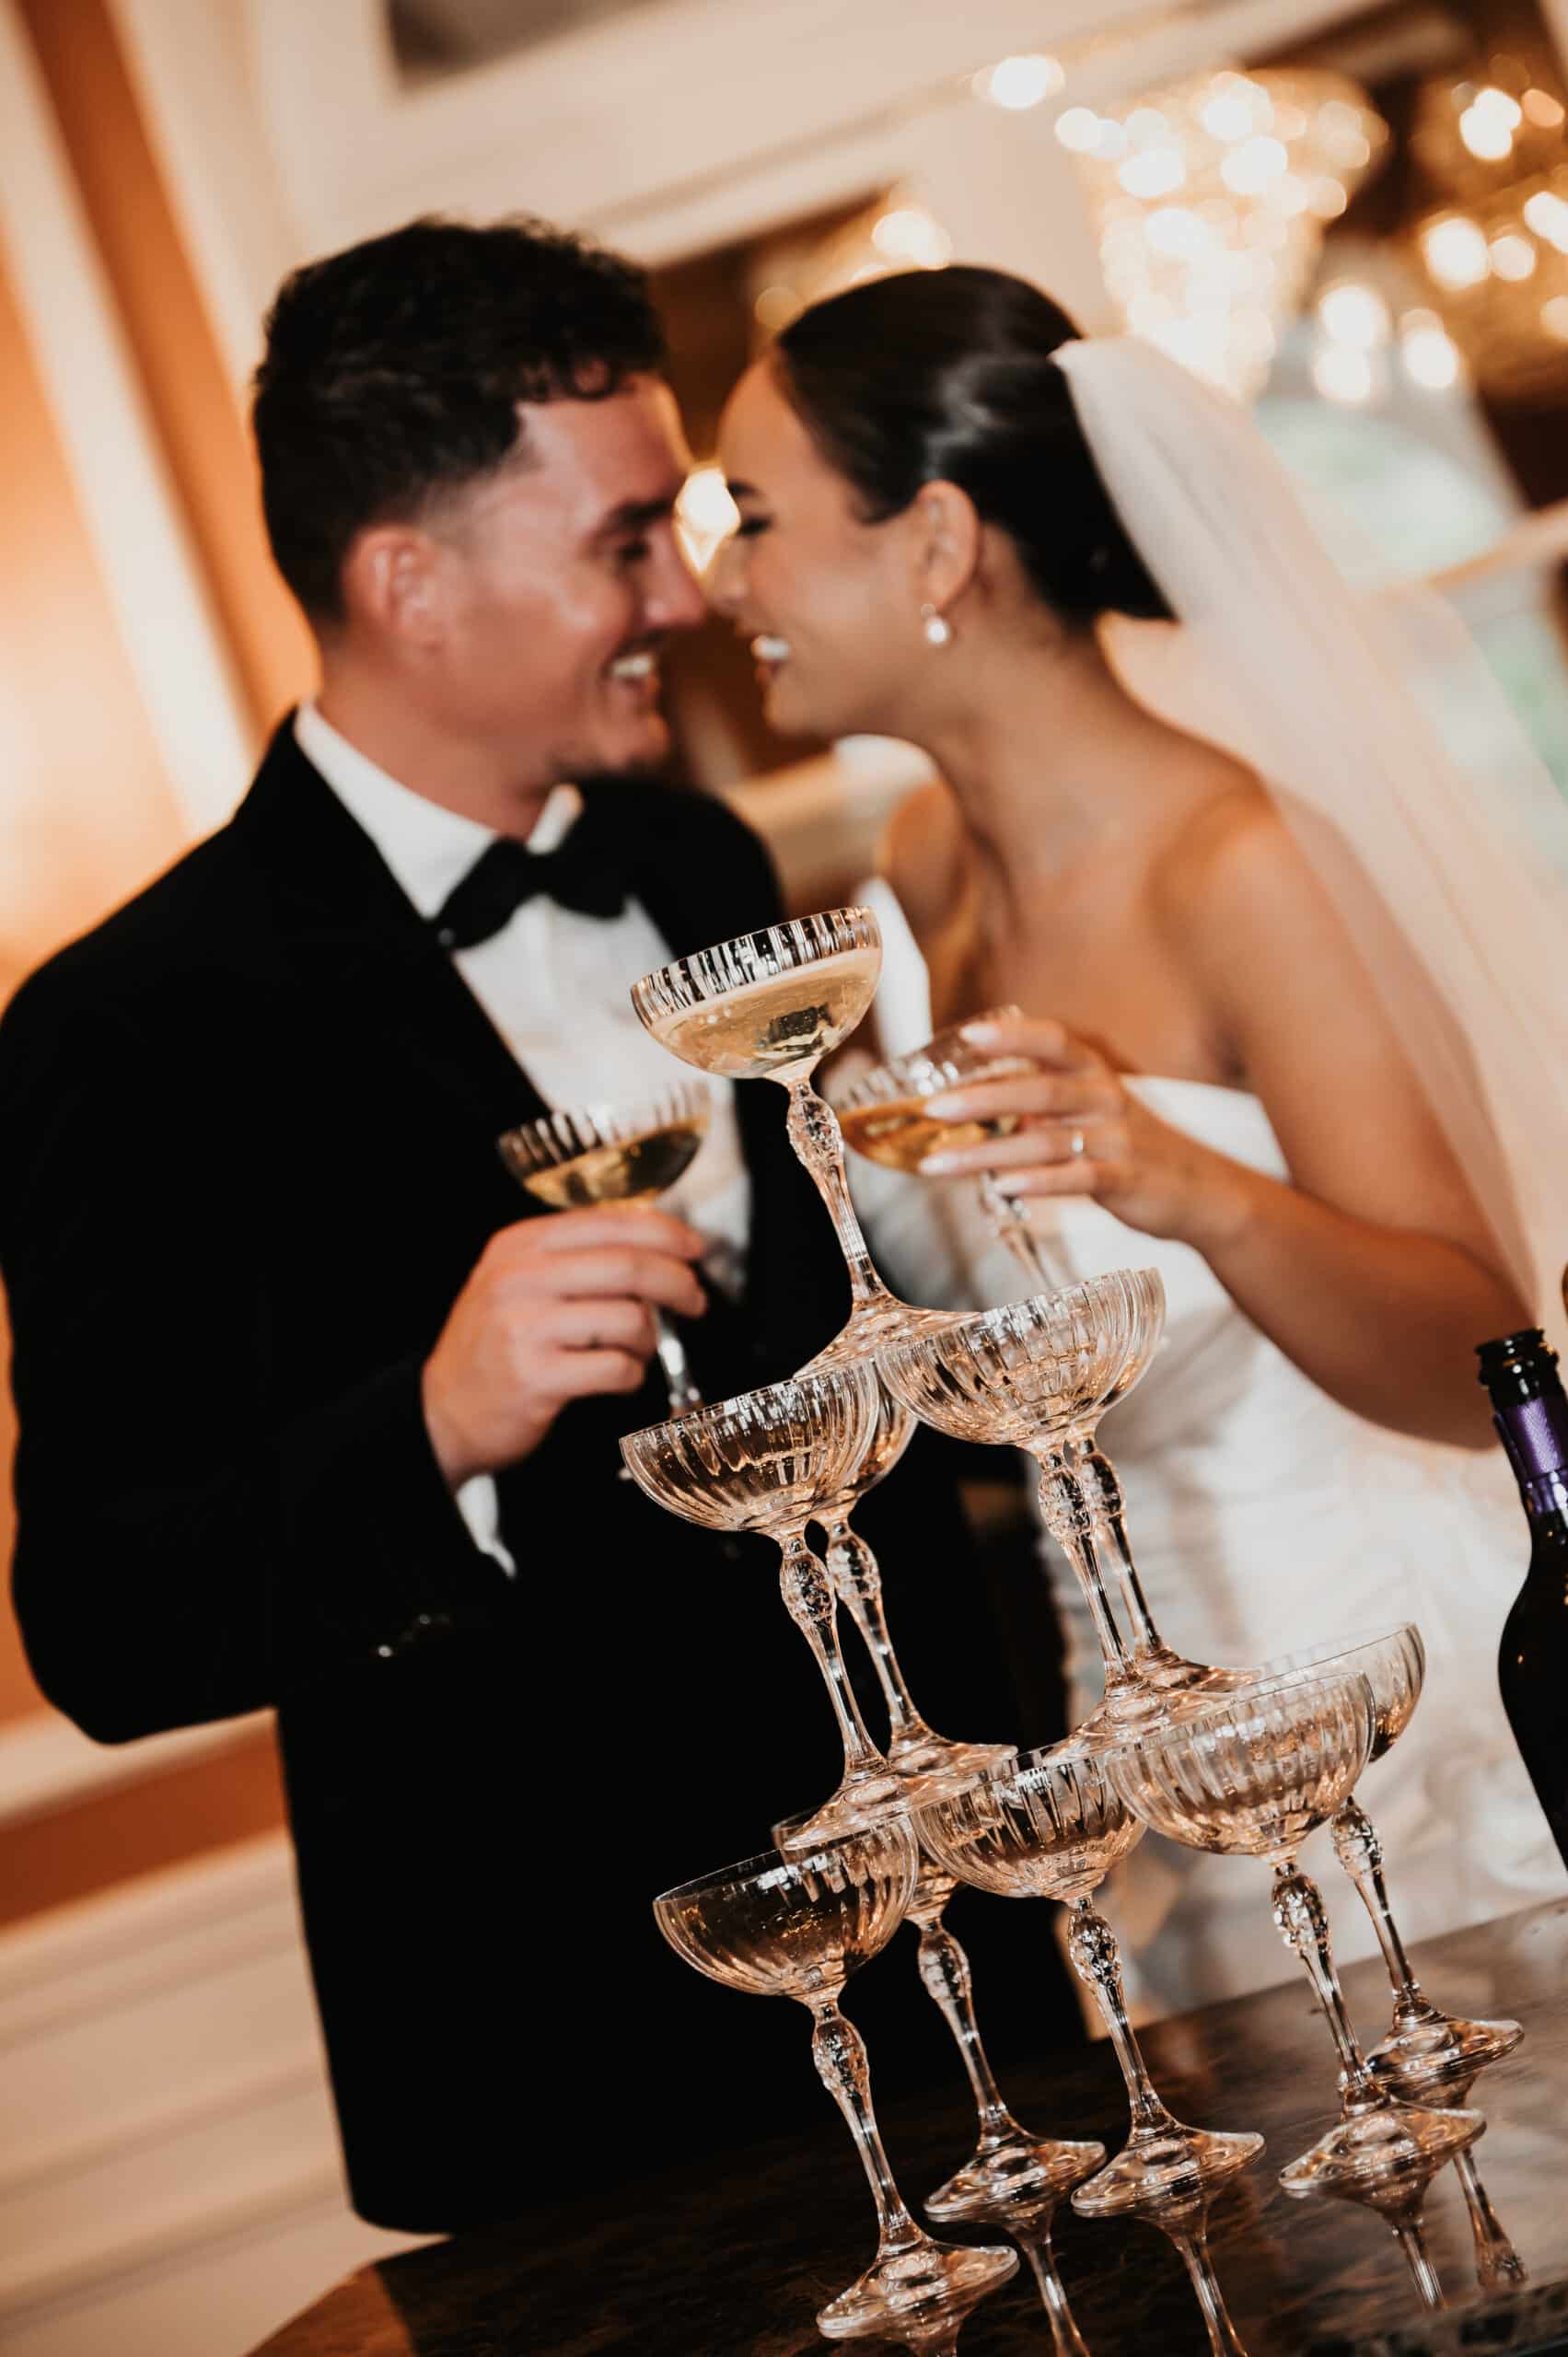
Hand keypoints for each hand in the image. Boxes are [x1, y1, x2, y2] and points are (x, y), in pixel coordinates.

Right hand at [421, 1206, 707, 1487]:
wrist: (442, 1410)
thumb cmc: (493, 1345)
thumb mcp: (516, 1282)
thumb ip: (574, 1258)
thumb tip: (655, 1246)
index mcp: (519, 1245)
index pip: (609, 1222)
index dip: (664, 1233)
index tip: (693, 1248)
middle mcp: (519, 1279)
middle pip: (628, 1266)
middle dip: (677, 1283)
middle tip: (695, 1300)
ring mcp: (526, 1328)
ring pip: (629, 1319)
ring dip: (650, 1339)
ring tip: (637, 1351)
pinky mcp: (537, 1377)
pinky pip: (616, 1368)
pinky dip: (631, 1374)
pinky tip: (618, 1377)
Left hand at [917, 1014, 1252, 1251]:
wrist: (1202, 1191)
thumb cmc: (1132, 1147)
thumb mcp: (1091, 1112)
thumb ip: (1042, 1103)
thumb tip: (978, 1103)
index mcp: (1097, 1074)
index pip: (1054, 1042)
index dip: (1013, 1035)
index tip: (969, 1035)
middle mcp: (1106, 1099)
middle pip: (1040, 1091)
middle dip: (983, 1099)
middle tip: (934, 1108)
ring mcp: (1118, 1140)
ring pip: (1046, 1141)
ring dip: (989, 1153)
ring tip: (939, 1165)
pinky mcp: (1125, 1179)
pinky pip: (1077, 1178)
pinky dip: (1038, 1183)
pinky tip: (1002, 1188)